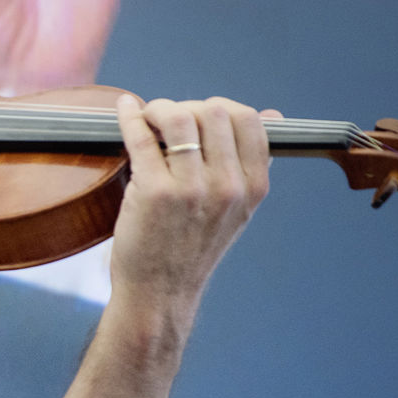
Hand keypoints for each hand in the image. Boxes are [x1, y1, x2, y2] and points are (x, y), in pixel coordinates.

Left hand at [108, 96, 275, 314]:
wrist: (161, 291)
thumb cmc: (192, 246)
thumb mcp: (238, 208)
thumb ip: (249, 164)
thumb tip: (272, 116)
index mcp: (253, 187)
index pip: (249, 121)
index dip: (220, 108)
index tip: (198, 114)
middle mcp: (228, 186)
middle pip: (214, 112)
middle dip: (187, 106)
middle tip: (166, 119)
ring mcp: (191, 189)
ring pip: (179, 117)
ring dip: (157, 109)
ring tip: (147, 118)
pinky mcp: (154, 192)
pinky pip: (141, 137)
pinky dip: (129, 117)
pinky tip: (125, 110)